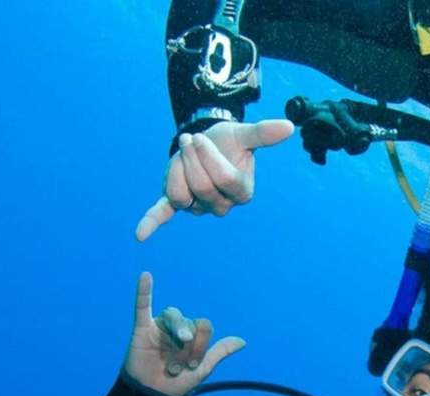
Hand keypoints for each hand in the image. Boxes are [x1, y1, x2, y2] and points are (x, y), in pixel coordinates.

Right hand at [123, 272, 245, 395]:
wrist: (152, 395)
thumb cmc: (176, 383)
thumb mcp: (203, 369)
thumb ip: (220, 352)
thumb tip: (243, 341)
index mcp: (193, 335)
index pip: (204, 326)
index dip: (203, 345)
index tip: (193, 366)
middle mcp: (177, 328)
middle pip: (190, 321)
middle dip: (190, 345)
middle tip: (183, 365)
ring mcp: (160, 327)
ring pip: (173, 316)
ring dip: (177, 334)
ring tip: (176, 353)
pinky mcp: (142, 329)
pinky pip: (142, 306)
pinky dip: (144, 291)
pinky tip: (145, 276)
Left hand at [136, 119, 295, 241]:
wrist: (206, 142)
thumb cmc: (228, 142)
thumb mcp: (243, 134)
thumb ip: (263, 134)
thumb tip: (289, 126)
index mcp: (241, 192)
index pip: (223, 179)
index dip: (208, 156)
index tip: (199, 138)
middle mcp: (221, 205)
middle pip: (201, 187)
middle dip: (190, 159)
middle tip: (187, 141)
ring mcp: (198, 206)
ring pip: (181, 196)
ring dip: (175, 169)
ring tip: (181, 155)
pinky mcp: (176, 204)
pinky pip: (163, 215)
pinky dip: (150, 224)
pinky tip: (140, 235)